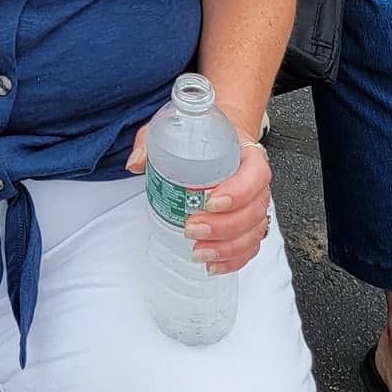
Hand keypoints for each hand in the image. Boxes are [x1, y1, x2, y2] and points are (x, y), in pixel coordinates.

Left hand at [127, 125, 272, 273]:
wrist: (222, 137)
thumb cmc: (204, 135)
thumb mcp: (176, 127)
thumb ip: (152, 141)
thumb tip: (135, 162)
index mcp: (247, 154)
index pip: (255, 174)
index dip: (237, 192)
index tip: (210, 201)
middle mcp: (256, 182)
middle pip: (253, 210)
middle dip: (223, 227)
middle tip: (192, 229)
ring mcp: (255, 205)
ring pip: (253, 232)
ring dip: (227, 248)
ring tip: (198, 252)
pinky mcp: (249, 223)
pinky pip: (250, 246)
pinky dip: (233, 259)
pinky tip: (213, 264)